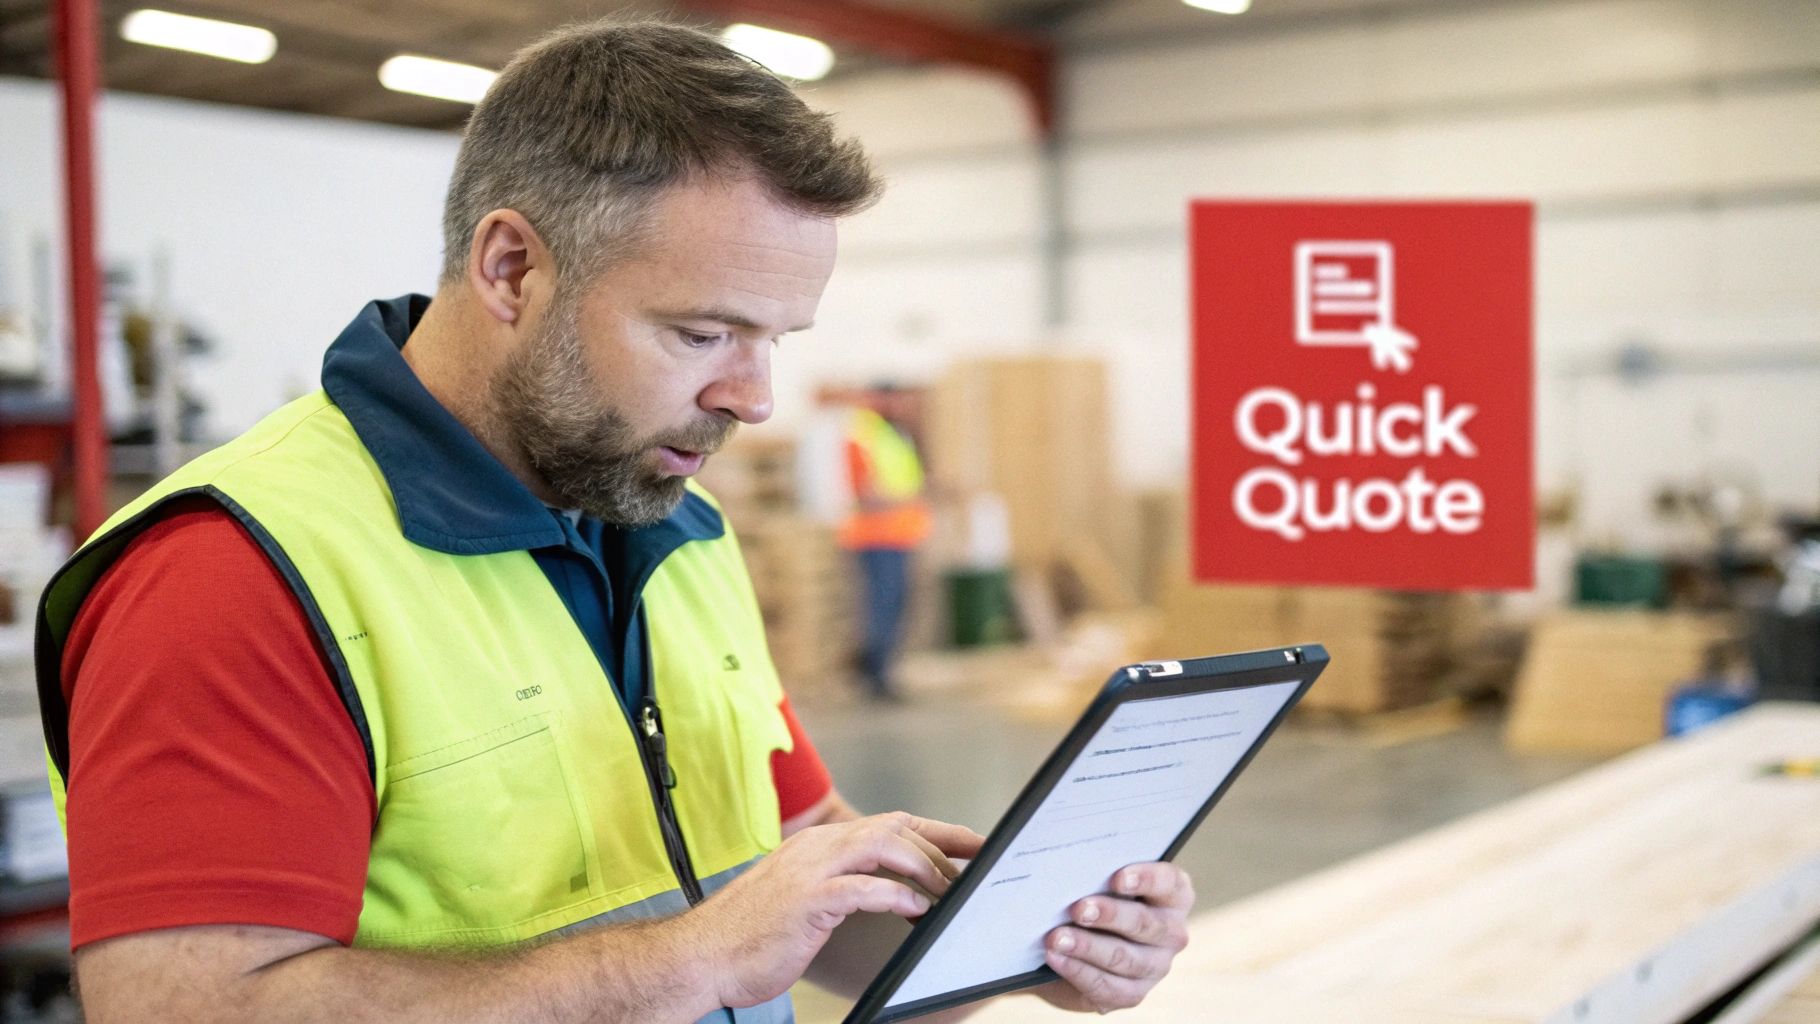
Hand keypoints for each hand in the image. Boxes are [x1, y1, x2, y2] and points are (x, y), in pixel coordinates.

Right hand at [681, 811, 984, 1009]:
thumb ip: (842, 885)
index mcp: (818, 845)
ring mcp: (809, 871)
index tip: (971, 843)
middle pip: (895, 827)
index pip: (889, 823)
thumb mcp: (804, 899)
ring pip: (884, 846)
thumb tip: (894, 891)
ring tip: (948, 889)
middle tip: (975, 866)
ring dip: (924, 866)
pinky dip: (895, 895)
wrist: (700, 955)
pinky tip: (915, 909)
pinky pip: (861, 889)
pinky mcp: (805, 901)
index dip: (935, 830)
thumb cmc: (752, 936)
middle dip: (942, 844)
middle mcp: (816, 848)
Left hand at [1034, 862, 1194, 1014]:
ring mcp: (1156, 967)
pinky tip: (1057, 958)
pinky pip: (1107, 986)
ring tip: (1057, 938)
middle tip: (1078, 909)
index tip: (1117, 878)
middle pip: (1144, 923)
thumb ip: (1097, 875)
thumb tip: (1070, 869)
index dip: (1146, 879)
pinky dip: (1078, 971)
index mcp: (1173, 897)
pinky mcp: (1133, 993)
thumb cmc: (1094, 899)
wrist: (1078, 946)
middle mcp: (1171, 933)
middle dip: (1109, 915)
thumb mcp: (1100, 883)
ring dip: (1087, 947)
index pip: (1170, 883)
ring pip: (1124, 958)